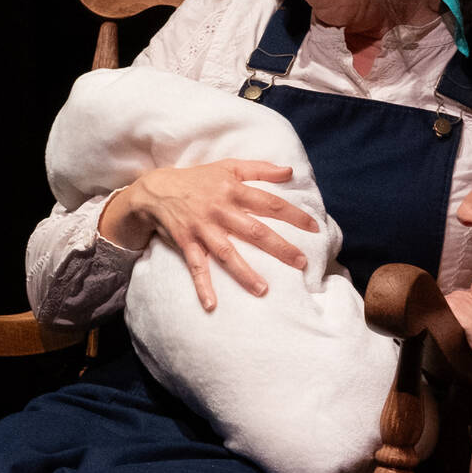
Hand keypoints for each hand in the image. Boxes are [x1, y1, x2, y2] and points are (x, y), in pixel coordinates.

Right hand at [102, 161, 319, 310]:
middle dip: (279, 248)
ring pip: (227, 253)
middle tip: (301, 263)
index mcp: (233, 190)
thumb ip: (260, 169)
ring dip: (245, 273)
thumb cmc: (198, 179)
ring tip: (263, 290)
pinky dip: (202, 286)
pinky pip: (196, 267)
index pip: (270, 203)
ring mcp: (203, 228)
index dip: (293, 215)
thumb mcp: (228, 166)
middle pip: (255, 230)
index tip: (315, 228)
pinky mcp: (187, 243)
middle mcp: (220, 210)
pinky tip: (212, 305)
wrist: (156, 189)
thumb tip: (290, 171)